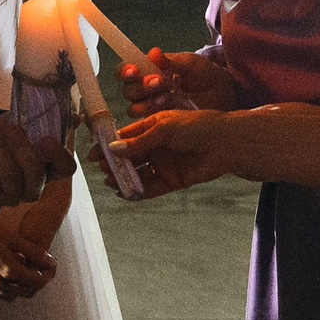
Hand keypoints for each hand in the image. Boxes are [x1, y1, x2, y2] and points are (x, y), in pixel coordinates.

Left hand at [0, 115, 70, 209]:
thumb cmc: (9, 137)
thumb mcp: (27, 122)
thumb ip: (51, 120)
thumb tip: (76, 118)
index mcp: (50, 168)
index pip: (66, 168)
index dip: (59, 156)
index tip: (47, 139)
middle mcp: (35, 186)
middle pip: (36, 174)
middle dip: (22, 150)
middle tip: (11, 128)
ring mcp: (14, 195)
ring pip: (11, 176)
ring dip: (0, 152)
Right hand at [0, 204, 56, 300]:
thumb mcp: (10, 236)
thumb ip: (31, 251)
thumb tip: (49, 262)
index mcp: (9, 270)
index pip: (36, 280)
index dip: (48, 274)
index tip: (54, 265)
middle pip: (25, 289)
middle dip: (38, 280)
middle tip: (47, 268)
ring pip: (12, 291)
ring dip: (24, 284)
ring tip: (32, 270)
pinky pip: (0, 288)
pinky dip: (9, 284)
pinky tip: (11, 272)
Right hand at [103, 109, 234, 198]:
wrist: (226, 143)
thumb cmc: (197, 126)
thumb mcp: (164, 128)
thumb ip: (140, 141)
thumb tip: (115, 149)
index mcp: (154, 126)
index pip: (126, 136)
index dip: (110, 144)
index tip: (94, 152)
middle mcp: (157, 145)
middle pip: (131, 156)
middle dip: (115, 163)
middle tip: (102, 170)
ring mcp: (165, 163)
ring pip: (140, 173)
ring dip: (125, 177)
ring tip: (111, 181)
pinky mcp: (173, 179)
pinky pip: (152, 187)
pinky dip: (139, 190)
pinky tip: (126, 192)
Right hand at [120, 49, 238, 117]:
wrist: (222, 94)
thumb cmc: (203, 74)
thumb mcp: (189, 64)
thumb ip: (171, 61)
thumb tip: (153, 53)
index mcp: (147, 71)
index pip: (125, 71)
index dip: (125, 71)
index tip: (135, 71)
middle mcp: (145, 91)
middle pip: (127, 91)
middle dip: (141, 86)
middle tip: (160, 81)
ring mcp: (151, 108)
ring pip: (133, 108)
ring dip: (147, 102)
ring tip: (167, 96)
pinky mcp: (159, 124)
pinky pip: (146, 125)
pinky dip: (154, 115)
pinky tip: (168, 107)